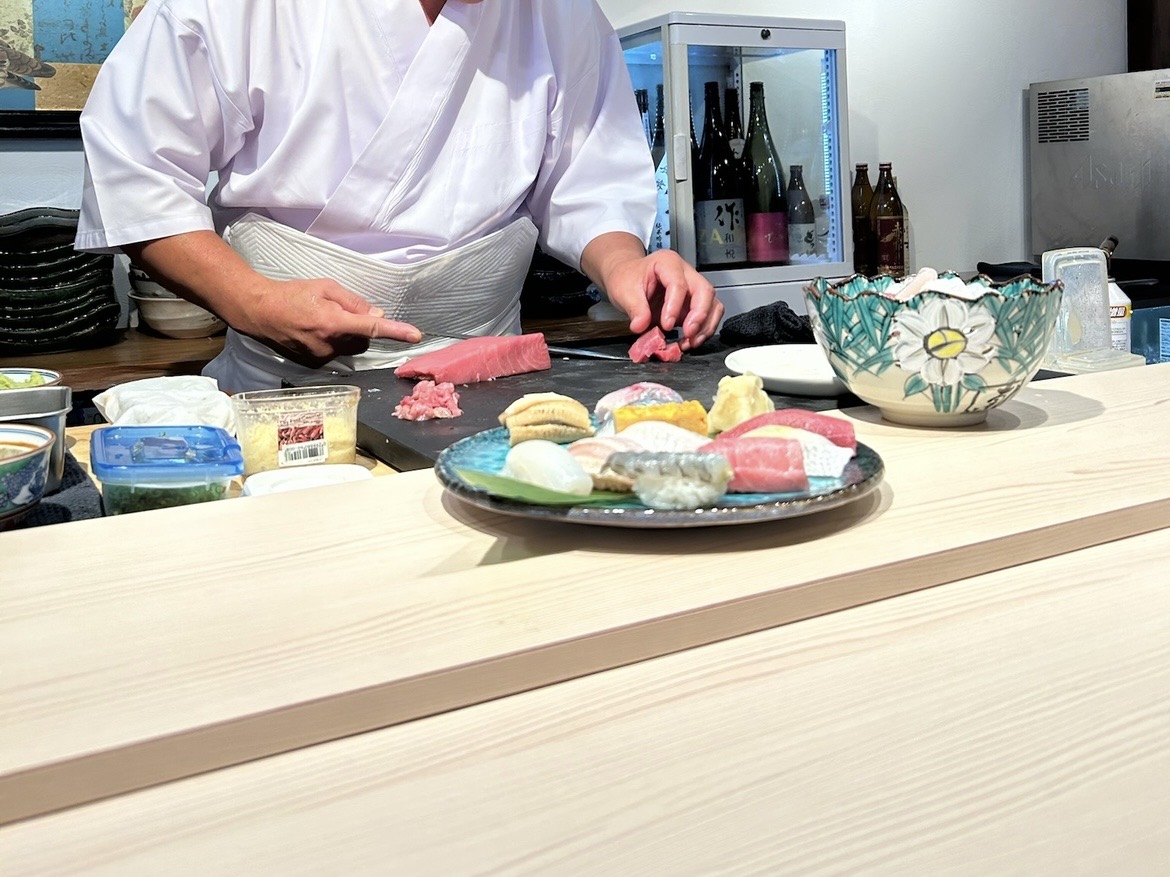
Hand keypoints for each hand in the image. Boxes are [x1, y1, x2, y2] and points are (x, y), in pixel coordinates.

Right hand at [239, 276, 421, 366]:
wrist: (260, 312)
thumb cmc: (292, 294)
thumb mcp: (325, 287)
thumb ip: (353, 302)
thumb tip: (377, 313)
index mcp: (333, 322)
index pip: (372, 328)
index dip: (395, 331)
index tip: (415, 335)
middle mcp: (329, 344)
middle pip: (363, 341)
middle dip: (360, 329)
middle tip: (340, 313)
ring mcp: (321, 357)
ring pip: (350, 349)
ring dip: (347, 336)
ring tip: (322, 321)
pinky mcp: (315, 364)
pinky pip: (336, 354)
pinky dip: (334, 343)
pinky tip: (315, 332)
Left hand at [603, 249, 722, 351]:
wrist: (628, 277)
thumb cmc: (628, 277)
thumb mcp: (624, 290)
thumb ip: (634, 308)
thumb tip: (640, 326)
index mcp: (668, 263)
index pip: (679, 284)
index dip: (675, 306)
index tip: (666, 325)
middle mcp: (686, 273)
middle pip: (705, 291)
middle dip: (699, 316)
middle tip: (688, 334)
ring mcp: (693, 288)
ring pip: (713, 304)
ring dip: (705, 326)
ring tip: (690, 342)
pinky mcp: (695, 303)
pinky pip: (709, 315)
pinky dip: (703, 330)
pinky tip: (690, 341)